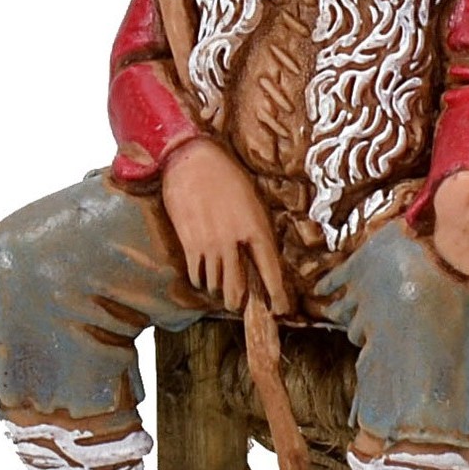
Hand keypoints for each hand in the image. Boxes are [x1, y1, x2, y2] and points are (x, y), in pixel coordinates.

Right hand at [161, 138, 290, 314]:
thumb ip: (256, 229)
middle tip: (242, 304)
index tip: (280, 310)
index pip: (270, 269)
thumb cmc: (225, 175)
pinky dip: (201, 280)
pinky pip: (196, 276)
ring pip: (215, 285)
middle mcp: (233, 240)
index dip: (276, 294)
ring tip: (222, 287)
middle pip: (238, 289)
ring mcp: (209, 244)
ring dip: (219, 291)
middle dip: (240, 302)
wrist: (190, 159)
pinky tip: (204, 275)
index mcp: (255, 227)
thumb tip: (258, 255)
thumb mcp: (252, 200)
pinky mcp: (188, 243)